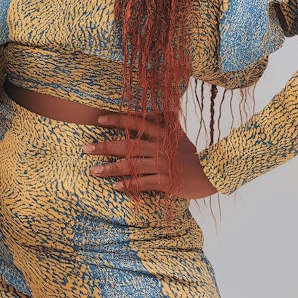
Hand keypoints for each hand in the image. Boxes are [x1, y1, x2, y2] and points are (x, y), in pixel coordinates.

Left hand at [83, 112, 216, 198]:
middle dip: (106, 146)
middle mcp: (161, 148)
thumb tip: (155, 110)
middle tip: (85, 148)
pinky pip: (144, 183)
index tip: (99, 119)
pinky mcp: (167, 182)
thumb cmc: (193, 154)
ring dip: (111, 168)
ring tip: (93, 170)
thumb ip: (166, 123)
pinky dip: (129, 185)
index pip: (138, 123)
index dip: (118, 120)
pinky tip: (115, 187)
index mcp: (163, 134)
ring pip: (133, 166)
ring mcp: (163, 165)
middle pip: (129, 145)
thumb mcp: (179, 136)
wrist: (212, 173)